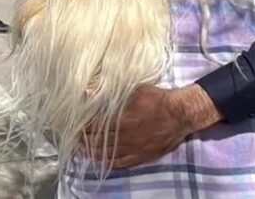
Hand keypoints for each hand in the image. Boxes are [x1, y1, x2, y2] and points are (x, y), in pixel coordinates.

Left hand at [84, 85, 218, 168]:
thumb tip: (88, 90)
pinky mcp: (142, 156)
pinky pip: (121, 163)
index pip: (94, 126)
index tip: (75, 122)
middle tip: (75, 135)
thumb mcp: (134, 90)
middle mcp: (125, 137)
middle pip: (96, 141)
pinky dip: (108, 162)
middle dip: (83, 138)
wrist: (179, 114)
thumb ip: (110, 92)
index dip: (82, 125)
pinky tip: (100, 159)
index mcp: (121, 120)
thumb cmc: (157, 99)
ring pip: (106, 154)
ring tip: (82, 147)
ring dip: (92, 151)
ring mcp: (133, 148)